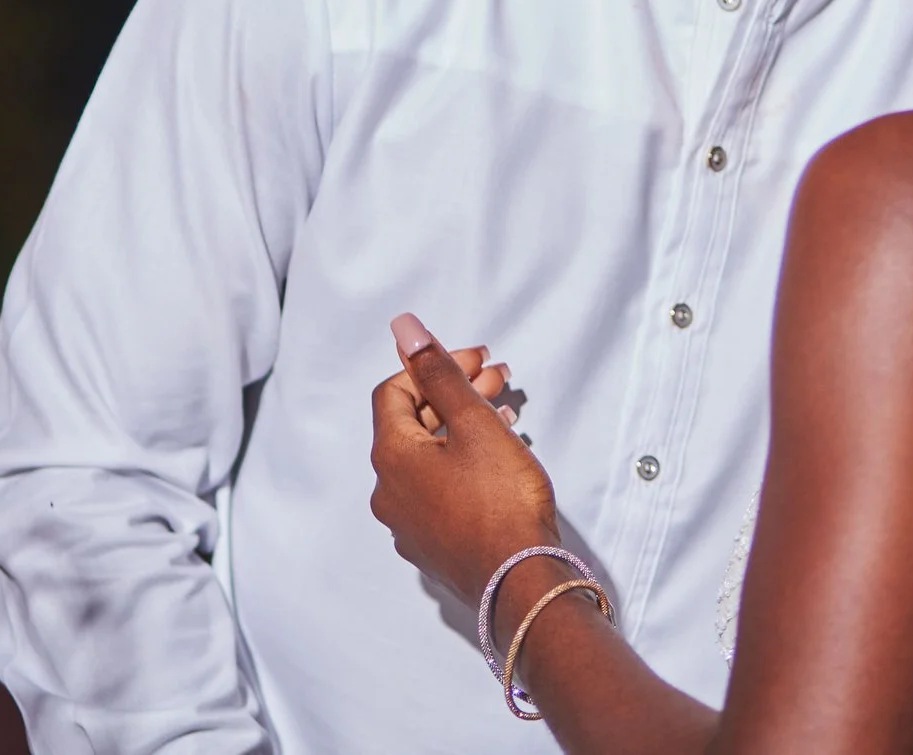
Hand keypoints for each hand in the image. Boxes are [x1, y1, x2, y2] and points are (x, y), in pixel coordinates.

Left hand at [370, 313, 560, 609]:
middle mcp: (389, 492)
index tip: (478, 360)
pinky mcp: (433, 545)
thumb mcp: (473, 423)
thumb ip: (438, 372)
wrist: (523, 584)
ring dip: (461, 426)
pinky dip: (462, 462)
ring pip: (428, 458)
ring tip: (506, 413)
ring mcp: (409, 524)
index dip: (433, 366)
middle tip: (498, 377)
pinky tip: (497, 458)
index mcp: (390, 457)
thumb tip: (403, 327)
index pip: (394, 390)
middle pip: (412, 423)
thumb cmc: (501, 501)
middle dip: (453, 393)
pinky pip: (438, 489)